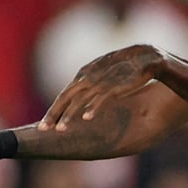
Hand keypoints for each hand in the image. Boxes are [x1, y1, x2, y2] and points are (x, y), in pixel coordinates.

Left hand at [39, 44, 163, 131]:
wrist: (145, 58)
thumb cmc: (124, 68)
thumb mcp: (102, 74)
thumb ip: (90, 84)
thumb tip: (82, 101)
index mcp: (83, 75)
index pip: (64, 94)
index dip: (53, 110)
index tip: (45, 125)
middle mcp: (87, 78)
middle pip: (65, 98)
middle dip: (53, 114)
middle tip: (42, 129)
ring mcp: (100, 82)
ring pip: (79, 100)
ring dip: (68, 115)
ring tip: (60, 129)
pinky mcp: (114, 86)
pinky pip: (100, 98)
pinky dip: (93, 108)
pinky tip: (86, 118)